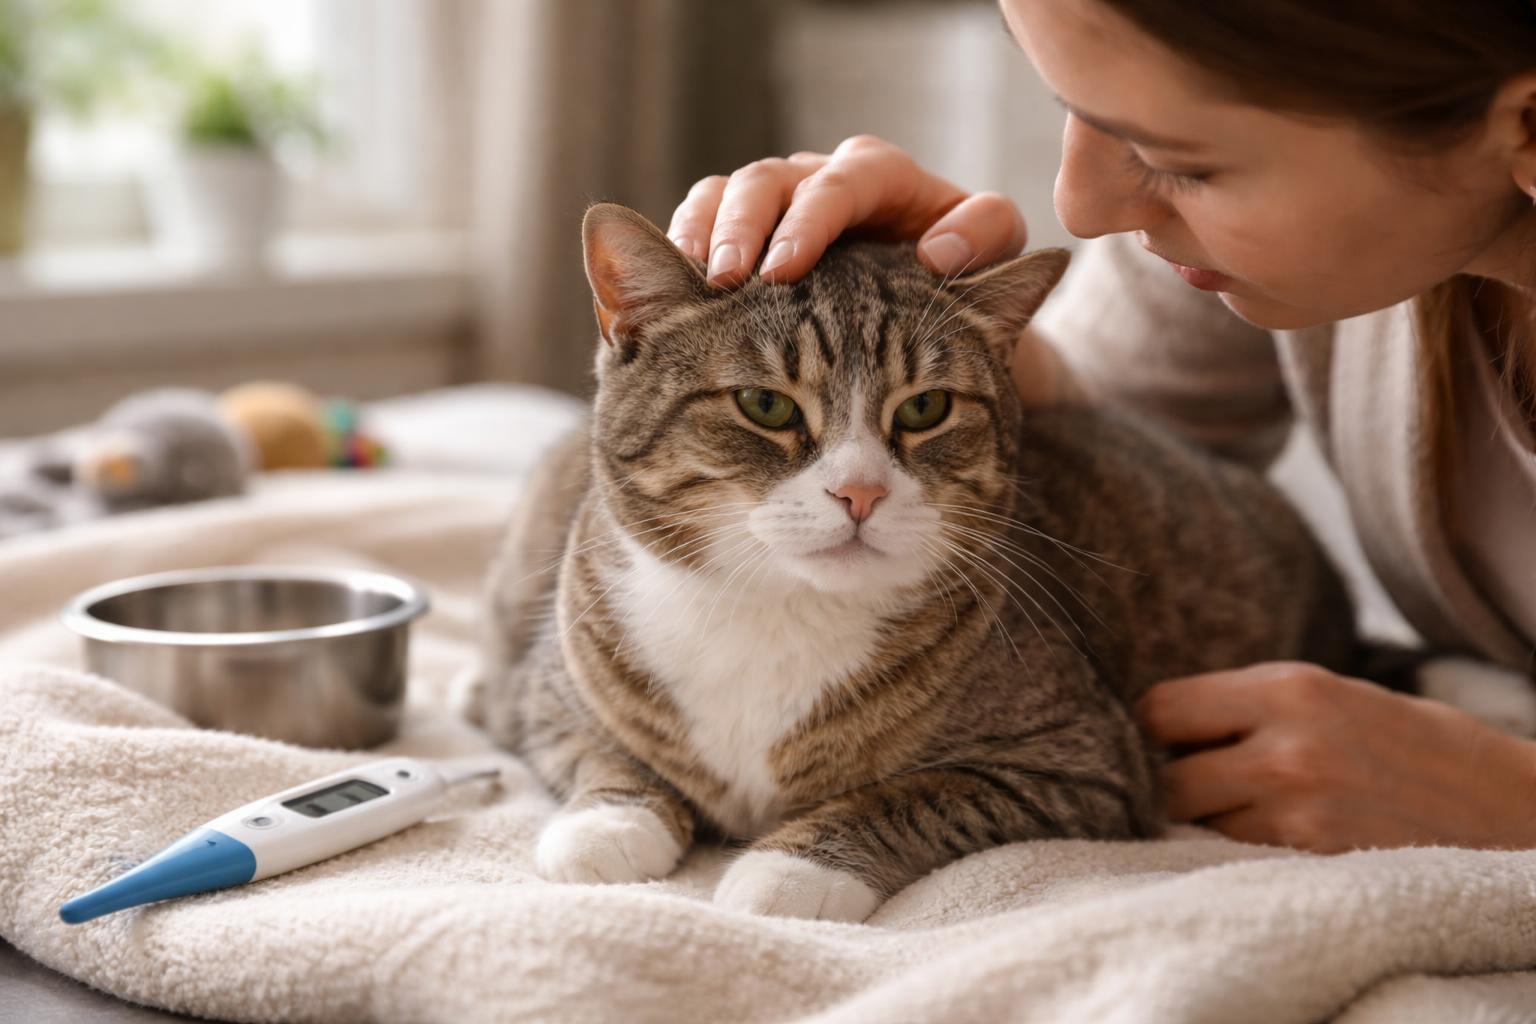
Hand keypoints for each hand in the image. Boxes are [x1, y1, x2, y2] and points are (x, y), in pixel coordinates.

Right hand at [668, 134, 1027, 286]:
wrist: (926, 319)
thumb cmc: (960, 279)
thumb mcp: (994, 254)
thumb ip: (984, 239)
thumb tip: (939, 252)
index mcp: (882, 178)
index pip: (841, 184)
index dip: (809, 222)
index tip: (784, 270)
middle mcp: (822, 183)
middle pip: (768, 181)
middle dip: (744, 228)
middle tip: (729, 278)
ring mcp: (778, 207)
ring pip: (724, 194)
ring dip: (705, 235)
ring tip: (697, 281)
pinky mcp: (747, 235)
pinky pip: (703, 223)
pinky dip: (687, 249)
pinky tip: (680, 287)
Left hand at [1134, 661, 1535, 852]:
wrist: (1506, 807)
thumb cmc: (1407, 743)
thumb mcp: (1330, 693)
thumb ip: (1249, 703)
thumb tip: (1159, 724)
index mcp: (1286, 687)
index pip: (1160, 708)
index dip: (1151, 729)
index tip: (1162, 741)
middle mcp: (1285, 747)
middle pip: (1164, 776)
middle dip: (1168, 782)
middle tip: (1194, 783)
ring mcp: (1299, 811)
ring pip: (1196, 824)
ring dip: (1202, 822)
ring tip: (1242, 811)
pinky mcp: (1315, 861)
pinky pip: (1236, 858)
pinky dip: (1235, 852)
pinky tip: (1268, 839)